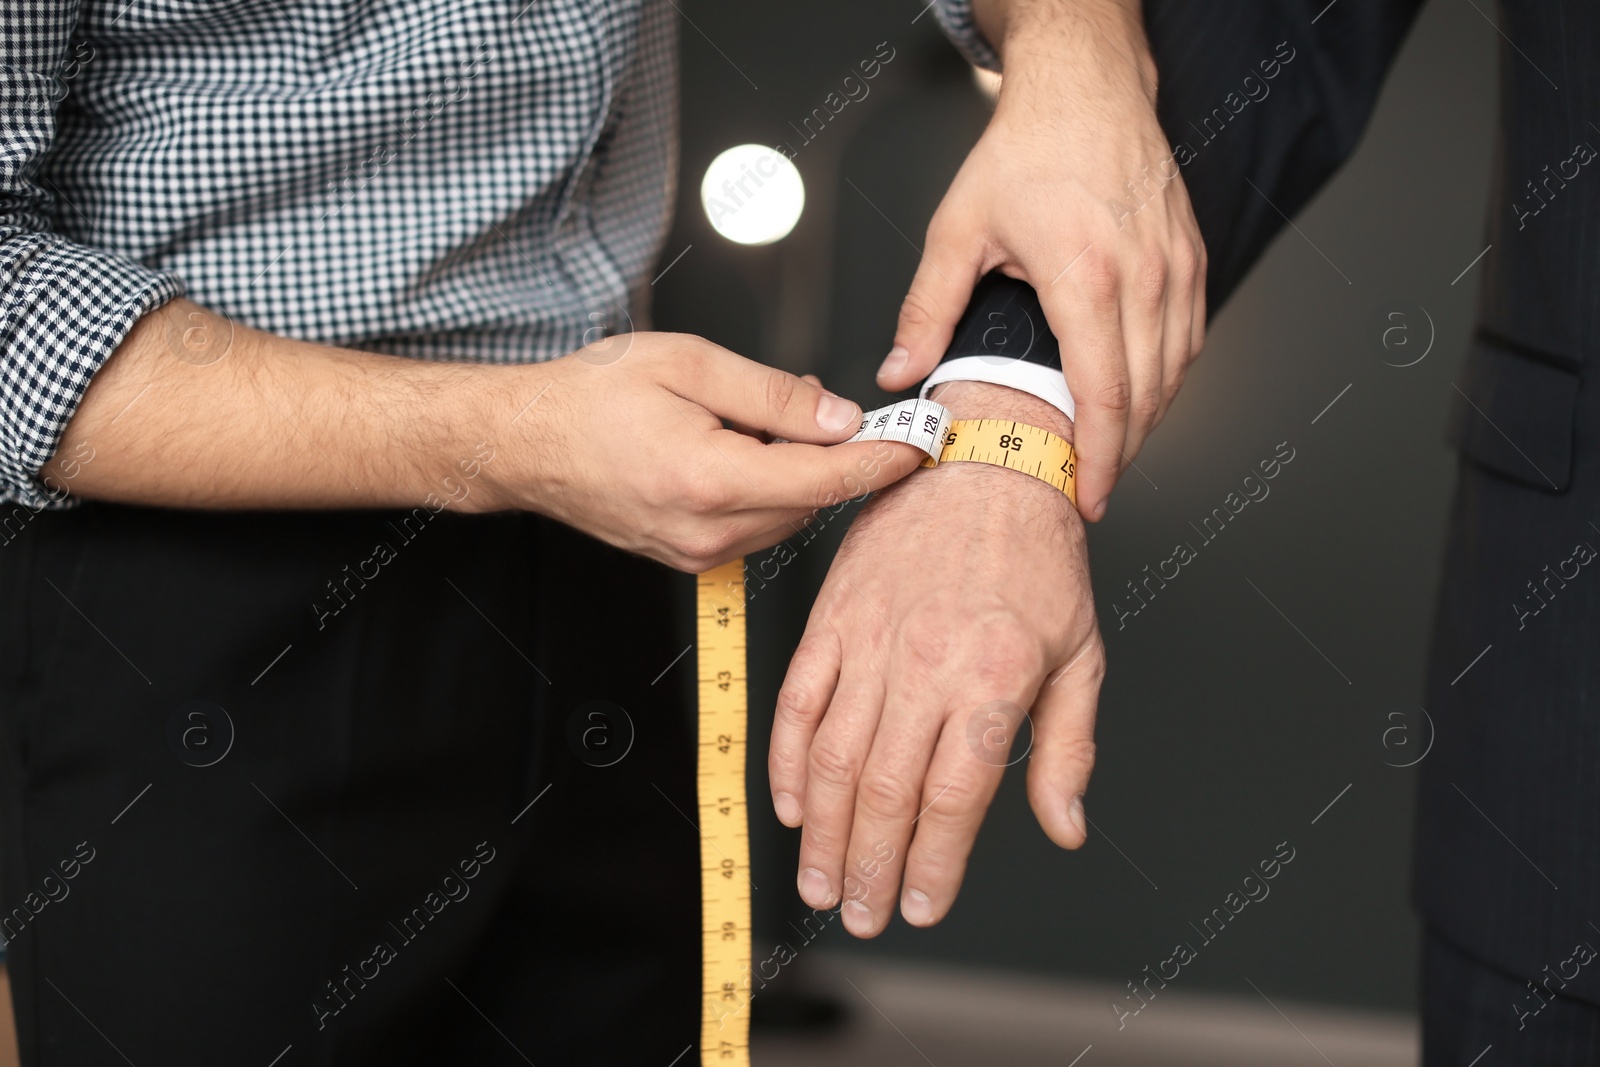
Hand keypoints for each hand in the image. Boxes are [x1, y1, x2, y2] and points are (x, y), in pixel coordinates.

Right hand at [488, 332, 924, 571]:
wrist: (525, 442)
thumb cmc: (589, 396)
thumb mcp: (689, 364)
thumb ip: (772, 394)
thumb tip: (838, 416)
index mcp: (709, 479)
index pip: (827, 479)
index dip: (881, 458)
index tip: (920, 442)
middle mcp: (707, 531)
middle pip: (812, 500)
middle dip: (830, 453)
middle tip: (810, 399)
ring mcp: (697, 553)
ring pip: (786, 515)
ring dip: (794, 470)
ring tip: (749, 418)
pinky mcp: (690, 557)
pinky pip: (756, 525)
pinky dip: (766, 488)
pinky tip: (735, 449)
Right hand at [768, 381, 1104, 935]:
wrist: (985, 461)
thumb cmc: (1039, 558)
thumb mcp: (1081, 655)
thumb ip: (1069, 749)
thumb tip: (1063, 828)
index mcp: (991, 678)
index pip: (953, 798)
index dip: (933, 865)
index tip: (924, 907)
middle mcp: (925, 664)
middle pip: (883, 791)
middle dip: (869, 865)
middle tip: (861, 912)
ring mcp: (869, 640)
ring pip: (831, 756)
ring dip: (822, 830)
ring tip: (819, 880)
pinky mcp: (831, 617)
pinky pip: (796, 700)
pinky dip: (784, 759)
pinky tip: (790, 804)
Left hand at [877, 0, 1205, 522]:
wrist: (1086, 89)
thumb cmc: (1028, 150)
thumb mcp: (958, 229)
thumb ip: (927, 309)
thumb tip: (900, 371)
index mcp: (1086, 275)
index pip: (1105, 394)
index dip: (1099, 459)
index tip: (1087, 496)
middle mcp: (1143, 275)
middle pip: (1147, 396)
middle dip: (1121, 455)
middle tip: (1091, 488)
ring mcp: (1175, 267)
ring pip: (1176, 373)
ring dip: (1148, 422)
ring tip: (1111, 453)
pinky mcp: (1191, 259)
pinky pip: (1190, 338)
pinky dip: (1168, 380)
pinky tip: (1140, 397)